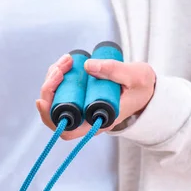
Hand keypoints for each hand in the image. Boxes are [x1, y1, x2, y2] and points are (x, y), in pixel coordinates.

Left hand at [36, 54, 156, 139]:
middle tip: (60, 68)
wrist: (147, 86)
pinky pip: (62, 88)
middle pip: (56, 111)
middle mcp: (87, 118)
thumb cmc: (143, 86)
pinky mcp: (81, 95)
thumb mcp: (137, 76)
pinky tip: (65, 62)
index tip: (42, 100)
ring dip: (54, 77)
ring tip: (66, 60)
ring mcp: (82, 107)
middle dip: (50, 88)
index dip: (50, 118)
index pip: (68, 130)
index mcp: (99, 122)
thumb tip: (88, 65)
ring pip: (57, 97)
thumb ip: (115, 70)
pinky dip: (60, 74)